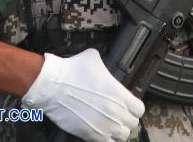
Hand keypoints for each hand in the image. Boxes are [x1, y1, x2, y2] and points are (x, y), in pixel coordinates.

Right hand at [23, 49, 143, 140]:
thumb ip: (106, 67)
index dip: (134, 106)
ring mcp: (104, 126)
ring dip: (118, 130)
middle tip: (119, 113)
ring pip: (122, 136)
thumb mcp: (94, 59)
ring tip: (111, 123)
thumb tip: (105, 70)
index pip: (139, 109)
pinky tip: (102, 129)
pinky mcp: (91, 135)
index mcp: (120, 95)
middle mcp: (115, 113)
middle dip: (127, 118)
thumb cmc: (73, 70)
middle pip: (132, 124)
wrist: (53, 85)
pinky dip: (107, 138)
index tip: (129, 104)